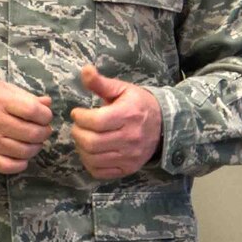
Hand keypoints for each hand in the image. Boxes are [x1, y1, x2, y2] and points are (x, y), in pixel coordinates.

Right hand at [0, 80, 51, 174]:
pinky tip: (22, 157)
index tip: (44, 116)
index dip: (46, 116)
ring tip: (33, 142)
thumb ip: (25, 96)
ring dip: (35, 148)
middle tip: (42, 130)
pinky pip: (8, 167)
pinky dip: (20, 164)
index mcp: (0, 100)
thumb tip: (48, 103)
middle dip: (44, 133)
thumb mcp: (1, 88)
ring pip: (24, 152)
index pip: (34, 111)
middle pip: (33, 134)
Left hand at [70, 66, 162, 180]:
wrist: (164, 125)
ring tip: (83, 138)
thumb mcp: (122, 89)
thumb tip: (85, 69)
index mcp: (128, 115)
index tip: (77, 113)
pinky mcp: (128, 168)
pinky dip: (89, 163)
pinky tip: (91, 152)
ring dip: (81, 148)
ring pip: (93, 158)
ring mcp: (130, 156)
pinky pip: (100, 172)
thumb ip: (101, 83)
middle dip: (77, 133)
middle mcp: (130, 138)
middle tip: (78, 126)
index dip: (80, 117)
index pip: (96, 121)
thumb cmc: (138, 104)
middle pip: (92, 142)